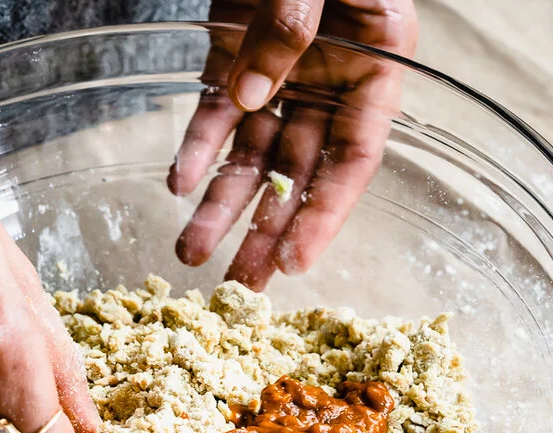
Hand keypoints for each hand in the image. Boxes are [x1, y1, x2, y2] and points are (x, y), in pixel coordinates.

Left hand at [169, 0, 417, 288]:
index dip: (325, 214)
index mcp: (376, 68)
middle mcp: (330, 84)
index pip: (354, 159)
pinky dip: (194, 149)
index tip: (294, 261)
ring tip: (192, 254)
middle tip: (238, 286)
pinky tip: (176, 185)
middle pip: (298, 174)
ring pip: (251, 157)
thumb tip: (250, 96)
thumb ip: (292, 26)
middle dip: (266, 229)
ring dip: (222, 205)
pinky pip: (213, 117)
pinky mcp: (234, 62)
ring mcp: (281, 78)